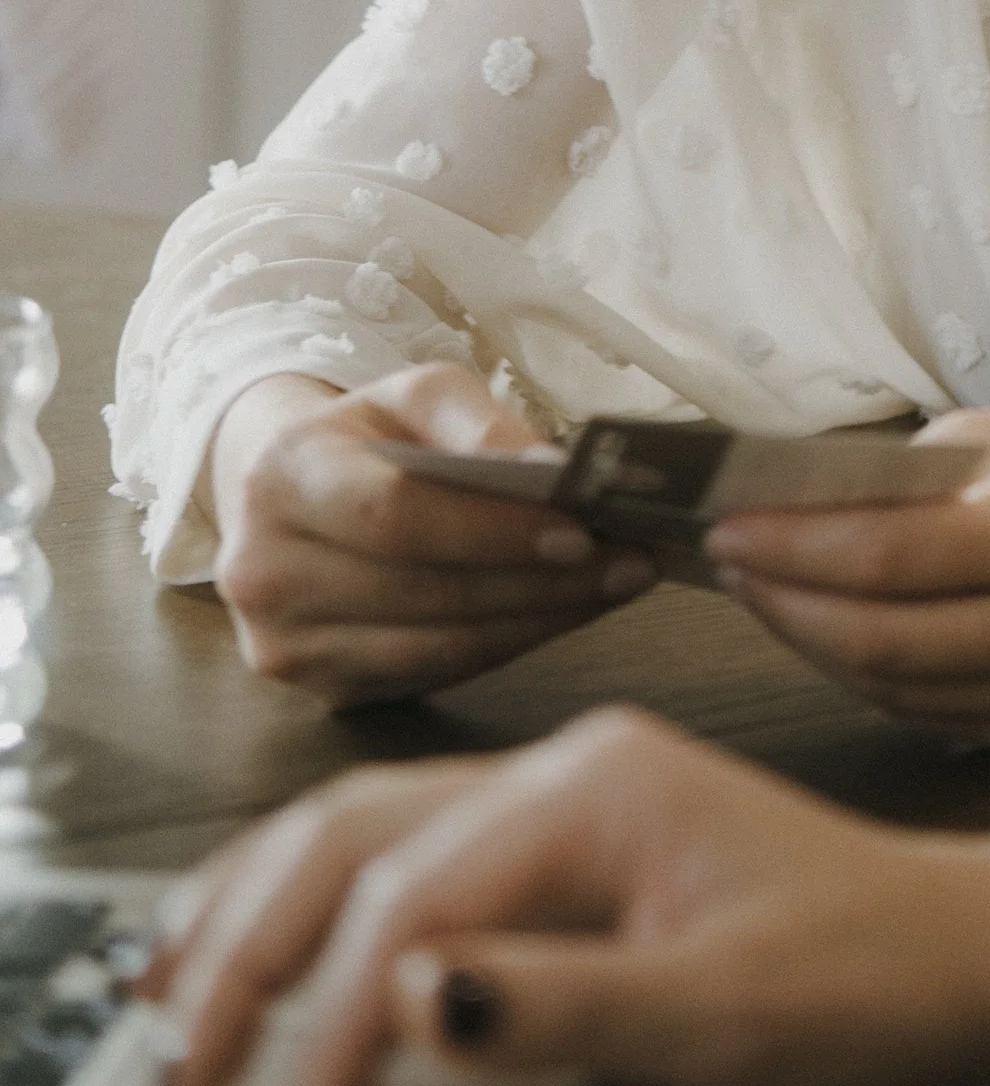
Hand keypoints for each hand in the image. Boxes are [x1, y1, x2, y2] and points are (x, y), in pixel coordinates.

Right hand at [142, 707, 989, 1085]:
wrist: (975, 966)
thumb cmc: (872, 987)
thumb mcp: (725, 1013)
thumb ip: (562, 1004)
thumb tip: (404, 998)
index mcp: (595, 784)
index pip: (412, 897)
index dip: (331, 1022)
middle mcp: (568, 768)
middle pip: (357, 829)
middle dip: (252, 941)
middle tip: (179, 1064)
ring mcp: (568, 800)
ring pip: (370, 828)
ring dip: (266, 910)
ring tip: (176, 995)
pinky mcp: (574, 849)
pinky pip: (416, 855)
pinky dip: (327, 906)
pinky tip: (287, 953)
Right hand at [207, 368, 655, 703]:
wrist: (289, 494)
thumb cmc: (367, 437)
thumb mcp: (415, 396)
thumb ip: (478, 424)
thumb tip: (552, 471)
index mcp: (281, 479)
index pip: (394, 514)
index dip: (491, 529)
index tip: (582, 526)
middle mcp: (265, 573)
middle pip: (421, 591)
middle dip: (537, 580)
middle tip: (629, 560)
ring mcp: (286, 645)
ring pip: (434, 648)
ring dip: (538, 620)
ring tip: (617, 583)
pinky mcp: (323, 690)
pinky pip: (433, 675)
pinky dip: (508, 645)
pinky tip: (564, 612)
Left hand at [708, 406, 989, 744]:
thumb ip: (902, 482)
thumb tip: (782, 510)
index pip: (883, 561)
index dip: (787, 551)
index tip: (722, 528)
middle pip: (874, 641)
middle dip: (780, 603)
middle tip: (727, 562)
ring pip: (890, 687)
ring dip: (811, 641)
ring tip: (765, 589)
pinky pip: (929, 710)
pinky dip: (870, 672)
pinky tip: (833, 629)